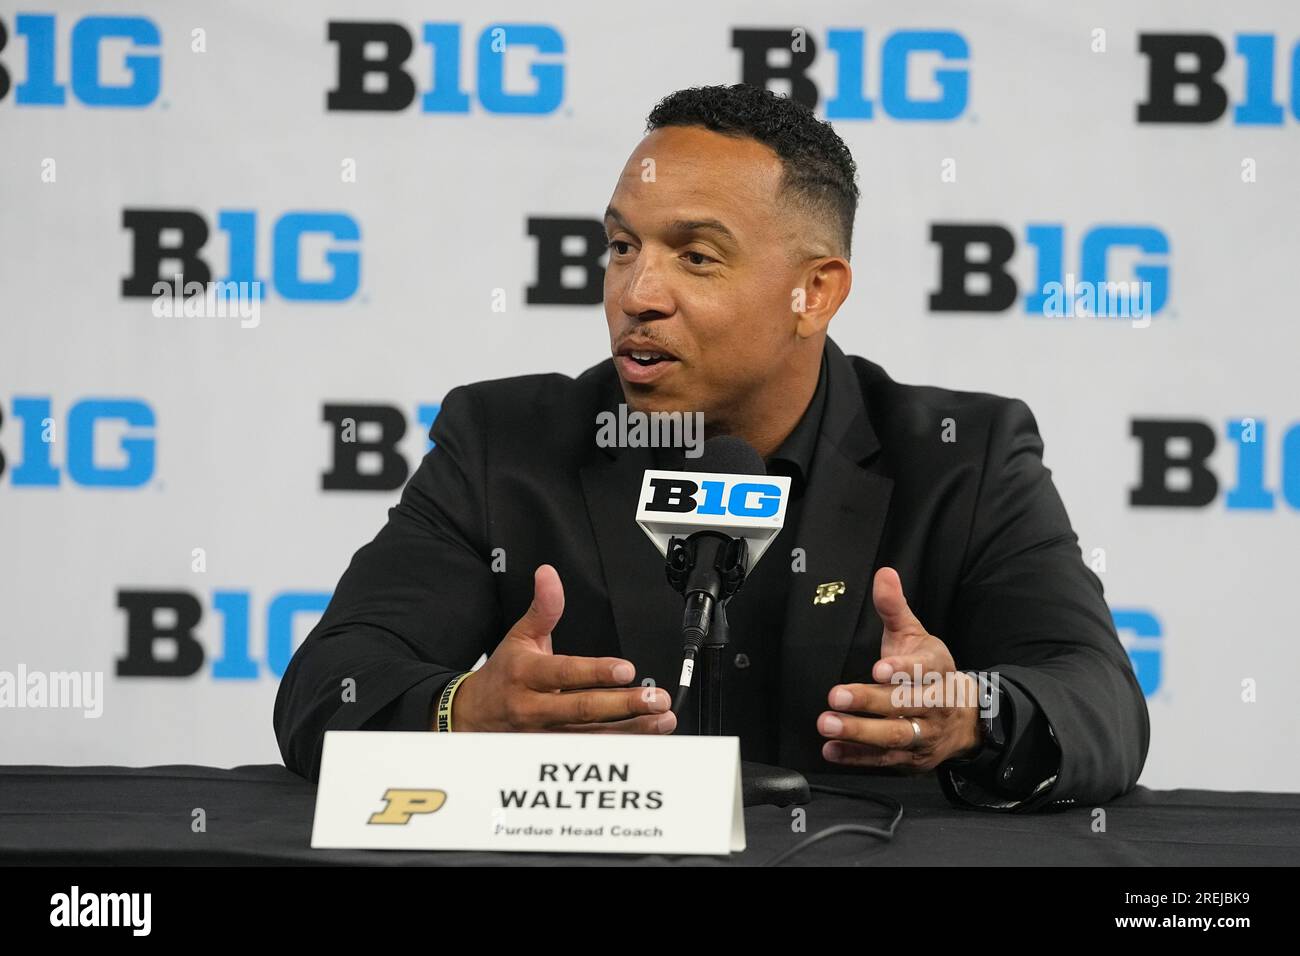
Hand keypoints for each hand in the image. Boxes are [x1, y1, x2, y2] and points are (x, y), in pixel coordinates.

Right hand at [447, 564, 676, 733]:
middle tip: (655, 698)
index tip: (626, 669)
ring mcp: (542, 735)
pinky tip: (645, 737)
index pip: (564, 673)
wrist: (472, 716)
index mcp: (526, 674)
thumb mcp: (519, 636)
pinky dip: (620, 746)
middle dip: (623, 705)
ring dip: (631, 730)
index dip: (596, 672)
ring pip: (591, 737)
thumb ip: (543, 607)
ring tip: (661, 719)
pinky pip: (589, 751)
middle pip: (582, 710)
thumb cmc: (504, 674)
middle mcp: (534, 708)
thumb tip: (548, 574)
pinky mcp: (551, 753)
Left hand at [818, 567, 981, 769]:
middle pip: (904, 705)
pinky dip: (856, 757)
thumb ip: (895, 608)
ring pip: (894, 736)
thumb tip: (884, 573)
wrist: (964, 719)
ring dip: (859, 733)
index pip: (923, 670)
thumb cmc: (930, 671)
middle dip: (870, 702)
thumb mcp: (916, 635)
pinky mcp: (910, 759)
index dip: (903, 669)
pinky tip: (831, 750)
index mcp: (938, 671)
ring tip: (827, 724)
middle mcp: (935, 705)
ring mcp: (924, 735)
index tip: (879, 669)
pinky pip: (883, 760)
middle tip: (836, 696)